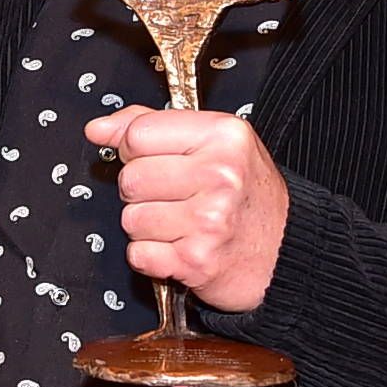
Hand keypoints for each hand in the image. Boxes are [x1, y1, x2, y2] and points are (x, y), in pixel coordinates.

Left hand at [84, 105, 287, 312]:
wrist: (287, 250)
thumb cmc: (250, 196)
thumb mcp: (215, 143)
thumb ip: (153, 126)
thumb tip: (99, 128)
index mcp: (224, 136)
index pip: (139, 133)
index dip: (136, 149)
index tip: (155, 159)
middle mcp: (219, 175)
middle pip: (130, 178)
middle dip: (142, 191)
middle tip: (175, 196)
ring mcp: (209, 220)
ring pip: (131, 218)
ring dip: (147, 226)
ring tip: (180, 222)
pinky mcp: (197, 260)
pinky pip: (138, 253)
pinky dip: (152, 255)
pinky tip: (179, 245)